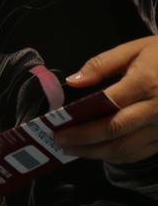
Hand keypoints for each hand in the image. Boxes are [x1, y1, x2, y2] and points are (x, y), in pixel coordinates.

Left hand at [57, 36, 157, 162]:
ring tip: (74, 150)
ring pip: (125, 148)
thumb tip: (73, 81)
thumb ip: (102, 64)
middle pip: (113, 132)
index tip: (58, 129)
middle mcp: (156, 108)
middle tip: (61, 143)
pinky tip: (99, 152)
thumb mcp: (137, 48)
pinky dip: (116, 156)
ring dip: (96, 153)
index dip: (81, 123)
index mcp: (146, 83)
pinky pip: (139, 153)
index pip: (107, 108)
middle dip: (83, 142)